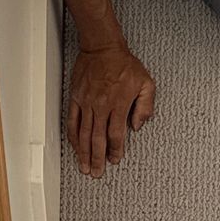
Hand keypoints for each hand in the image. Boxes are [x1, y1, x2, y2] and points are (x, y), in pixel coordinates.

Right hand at [68, 41, 155, 177]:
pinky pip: (72, 121)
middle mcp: (101, 106)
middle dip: (97, 159)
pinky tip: (75, 147)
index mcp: (119, 104)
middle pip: (98, 139)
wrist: (103, 47)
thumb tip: (138, 126)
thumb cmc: (124, 64)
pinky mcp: (76, 98)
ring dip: (84, 153)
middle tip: (96, 173)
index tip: (115, 160)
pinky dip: (73, 136)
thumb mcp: (146, 83)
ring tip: (84, 167)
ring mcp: (87, 103)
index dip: (115, 151)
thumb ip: (146, 106)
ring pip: (84, 134)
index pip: (116, 135)